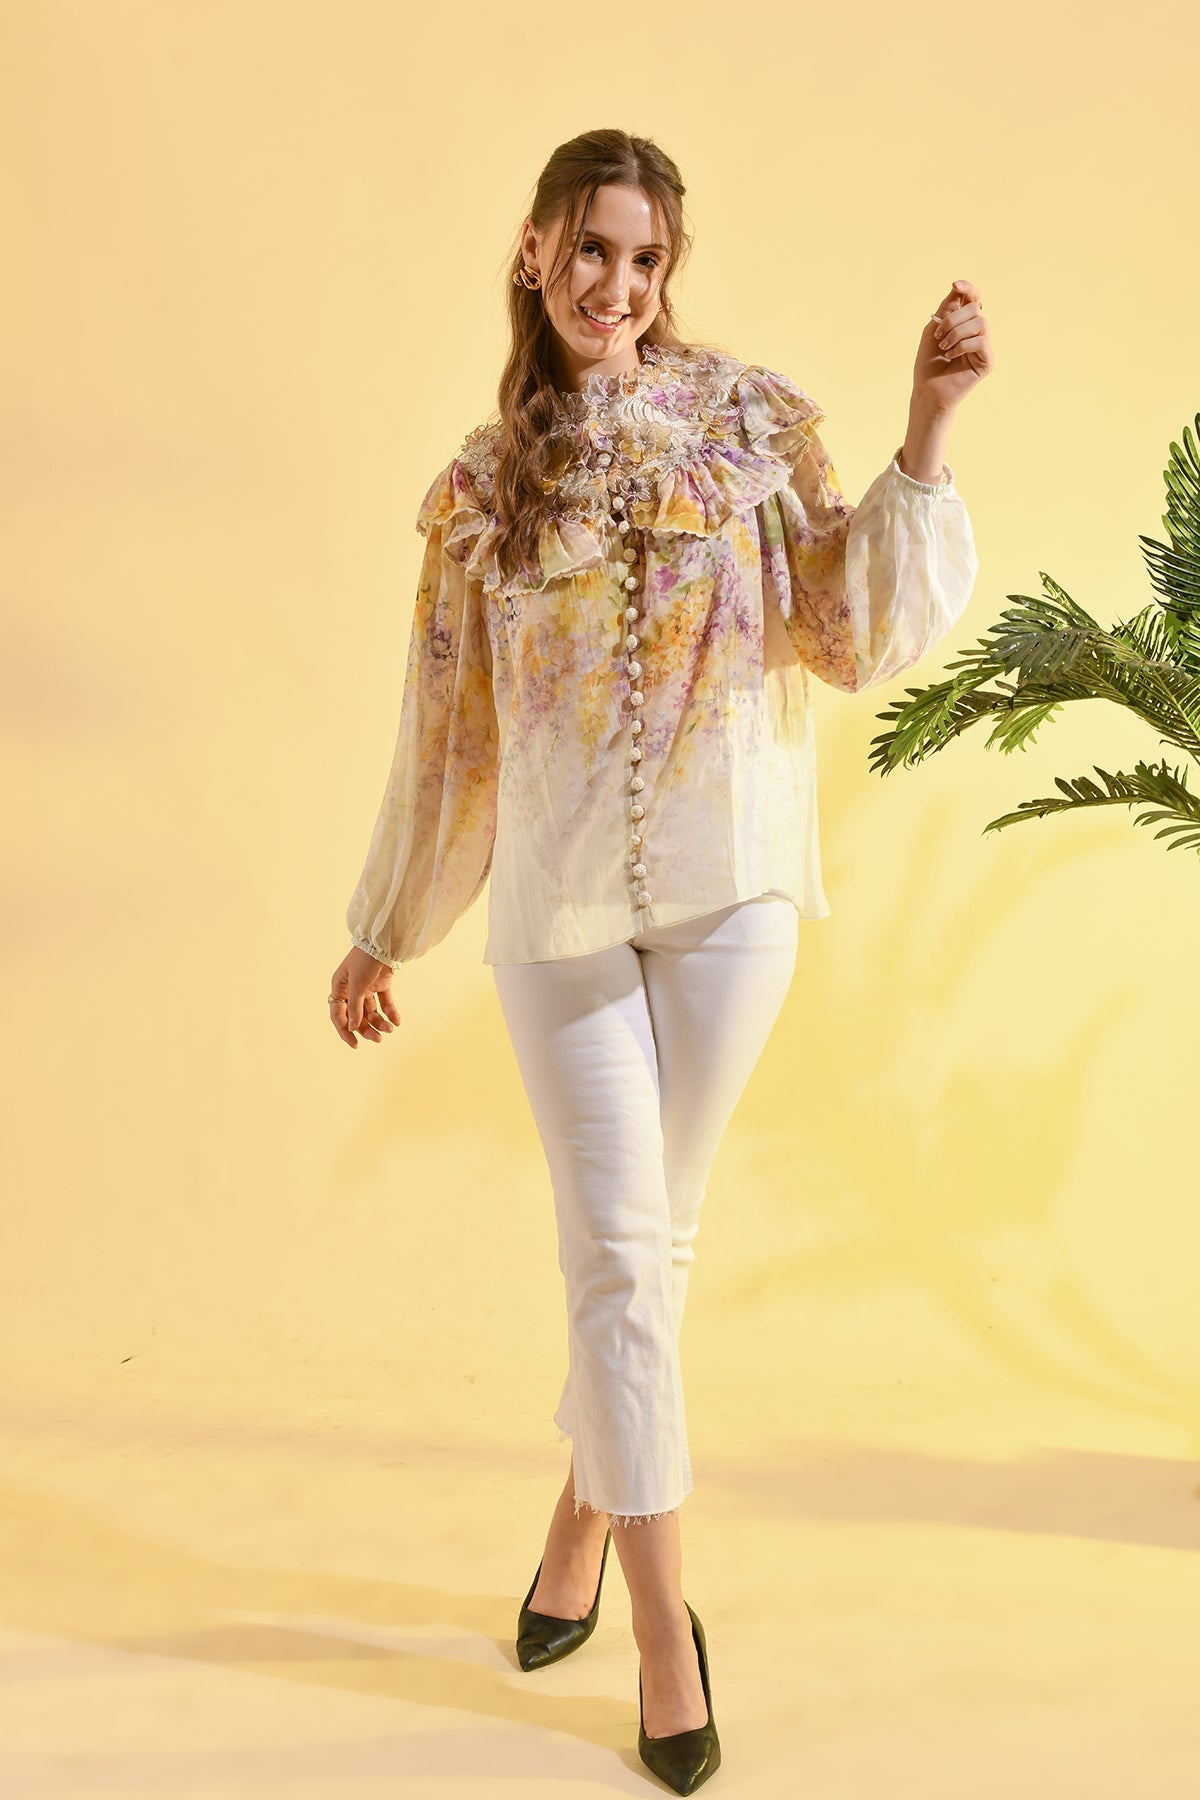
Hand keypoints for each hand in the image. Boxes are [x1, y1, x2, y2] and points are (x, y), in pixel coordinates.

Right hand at [328, 944, 400, 1047]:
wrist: (385, 941)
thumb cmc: (365, 959)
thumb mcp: (358, 984)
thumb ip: (354, 1006)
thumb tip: (351, 1027)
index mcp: (339, 987)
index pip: (338, 1015)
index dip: (345, 1031)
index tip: (355, 1044)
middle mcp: (351, 989)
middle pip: (357, 1016)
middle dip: (367, 1028)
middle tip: (379, 1039)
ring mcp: (367, 987)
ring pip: (371, 1011)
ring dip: (380, 1022)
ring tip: (390, 1028)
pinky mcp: (381, 984)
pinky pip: (384, 1003)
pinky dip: (390, 1012)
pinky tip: (397, 1021)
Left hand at [913, 278, 993, 411]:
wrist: (927, 390)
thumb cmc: (928, 362)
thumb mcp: (933, 329)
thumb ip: (946, 309)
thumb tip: (957, 288)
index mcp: (964, 323)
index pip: (973, 298)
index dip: (967, 288)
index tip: (954, 285)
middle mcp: (977, 332)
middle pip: (975, 308)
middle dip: (953, 319)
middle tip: (938, 336)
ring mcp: (983, 346)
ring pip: (980, 323)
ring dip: (956, 333)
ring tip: (944, 347)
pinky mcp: (987, 361)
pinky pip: (981, 342)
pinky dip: (962, 346)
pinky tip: (951, 356)